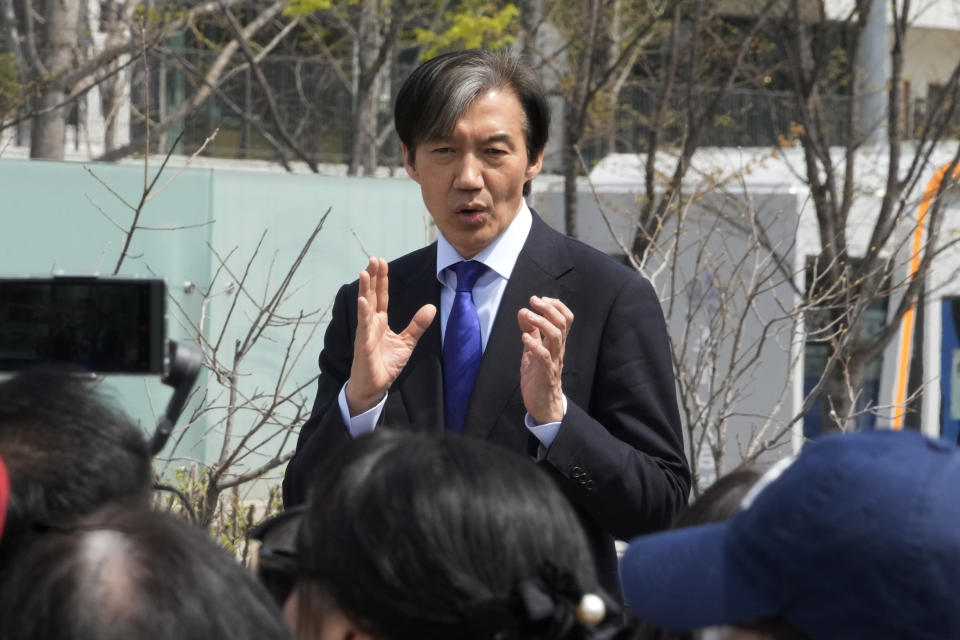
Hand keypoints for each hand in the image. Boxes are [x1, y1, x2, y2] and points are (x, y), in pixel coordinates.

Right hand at [345, 257, 435, 415]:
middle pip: (371, 296)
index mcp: (379, 322)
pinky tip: (362, 300)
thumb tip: (431, 307)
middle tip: (373, 259)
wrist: (374, 387)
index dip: (382, 280)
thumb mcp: (407, 342)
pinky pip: (363, 327)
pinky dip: (363, 313)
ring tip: (366, 272)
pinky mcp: (363, 345)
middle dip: (373, 278)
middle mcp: (370, 324)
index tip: (381, 262)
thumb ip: (417, 325)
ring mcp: (365, 333)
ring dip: (365, 290)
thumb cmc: (385, 364)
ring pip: (365, 307)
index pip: (381, 296)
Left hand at [517, 295, 572, 423]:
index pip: (565, 318)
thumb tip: (523, 311)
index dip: (555, 305)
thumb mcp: (532, 350)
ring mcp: (553, 360)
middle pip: (562, 323)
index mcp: (556, 343)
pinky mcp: (545, 372)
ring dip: (541, 323)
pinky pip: (544, 356)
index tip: (540, 299)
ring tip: (527, 315)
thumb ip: (530, 332)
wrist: (543, 404)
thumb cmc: (538, 376)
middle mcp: (558, 349)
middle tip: (533, 300)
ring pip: (556, 336)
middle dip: (548, 308)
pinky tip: (524, 337)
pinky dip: (534, 344)